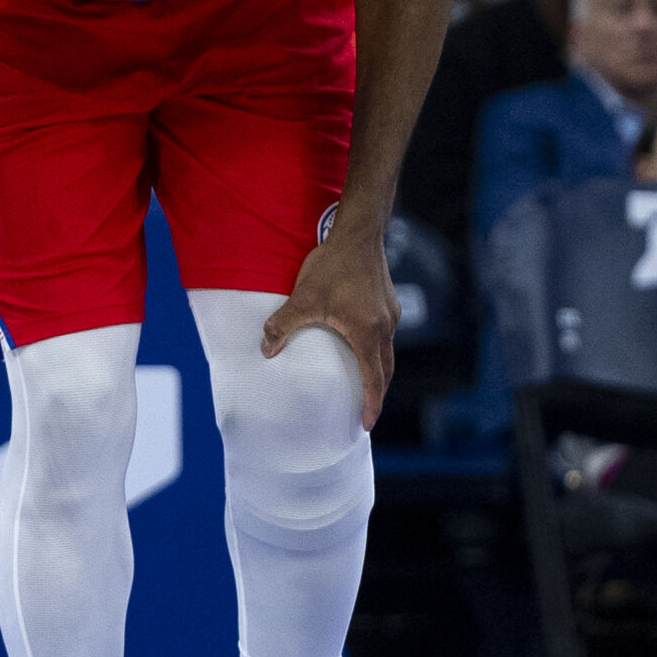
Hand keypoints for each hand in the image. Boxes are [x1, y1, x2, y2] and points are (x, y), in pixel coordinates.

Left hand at [261, 230, 399, 429]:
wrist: (358, 232)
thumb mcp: (303, 299)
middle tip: (366, 410)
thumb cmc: (333, 266)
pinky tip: (363, 345)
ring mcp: (390, 313)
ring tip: (366, 383)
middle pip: (385, 370)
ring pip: (388, 352)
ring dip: (378, 371)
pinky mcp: (388, 301)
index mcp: (367, 334)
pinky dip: (378, 350)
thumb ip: (282, 326)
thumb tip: (266, 351)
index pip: (373, 380)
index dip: (371, 405)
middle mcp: (385, 327)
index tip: (366, 424)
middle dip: (377, 393)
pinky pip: (386, 335)